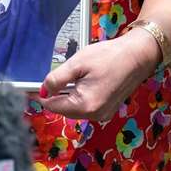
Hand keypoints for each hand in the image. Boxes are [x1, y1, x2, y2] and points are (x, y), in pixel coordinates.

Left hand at [39, 33, 158, 122]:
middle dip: (57, 94)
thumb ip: (56, 79)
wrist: (137, 55)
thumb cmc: (110, 56)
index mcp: (86, 106)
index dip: (42, 95)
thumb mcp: (77, 63)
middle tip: (58, 76)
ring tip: (77, 75)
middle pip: (63, 109)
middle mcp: (95, 115)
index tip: (33, 87)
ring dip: (69, 94)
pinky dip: (80, 96)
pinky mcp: (107, 109)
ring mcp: (103, 114)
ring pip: (74, 108)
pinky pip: (86, 106)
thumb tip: (43, 90)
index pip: (53, 106)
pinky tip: (86, 80)